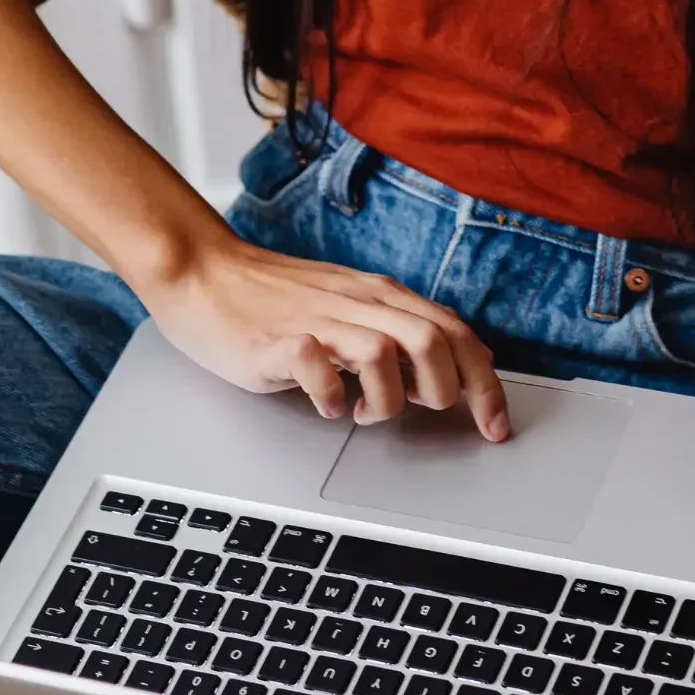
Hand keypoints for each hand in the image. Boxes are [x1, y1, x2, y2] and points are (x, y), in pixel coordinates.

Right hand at [139, 236, 509, 435]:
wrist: (200, 270)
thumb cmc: (268, 298)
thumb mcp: (343, 308)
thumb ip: (389, 334)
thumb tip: (437, 375)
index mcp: (378, 296)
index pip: (454, 332)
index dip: (485, 383)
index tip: (494, 424)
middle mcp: (356, 302)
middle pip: (433, 341)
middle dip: (449, 391)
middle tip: (430, 417)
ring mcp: (316, 319)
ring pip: (385, 351)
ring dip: (390, 397)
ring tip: (366, 413)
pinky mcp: (275, 340)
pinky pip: (316, 365)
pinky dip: (332, 395)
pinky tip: (326, 407)